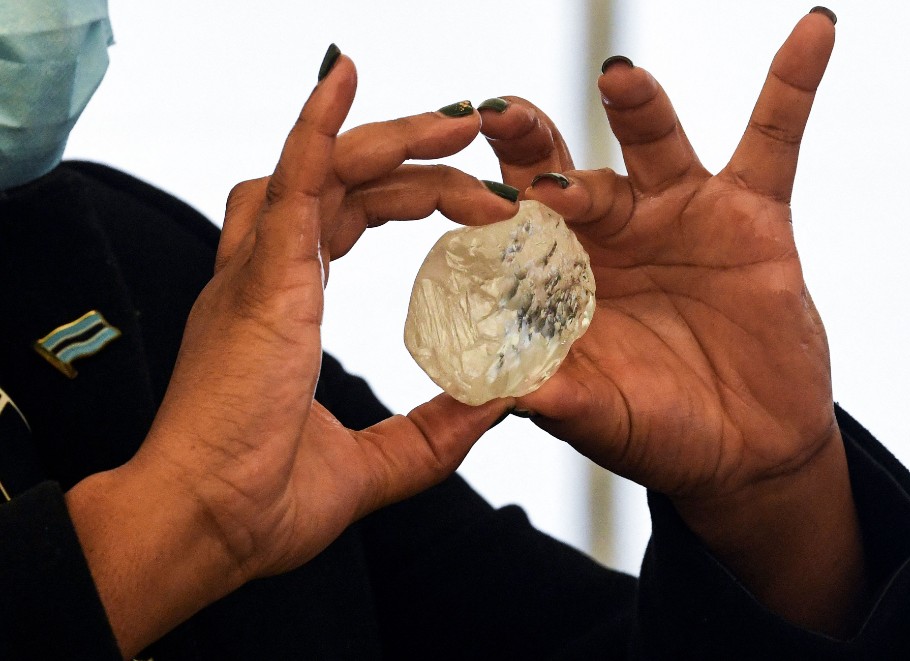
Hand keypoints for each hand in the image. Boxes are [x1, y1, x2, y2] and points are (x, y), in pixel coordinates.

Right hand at [67, 53, 514, 655]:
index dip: (407, 196)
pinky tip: (344, 78)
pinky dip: (316, 130)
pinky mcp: (259, 283)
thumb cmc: (260, 503)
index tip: (471, 200)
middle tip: (475, 135)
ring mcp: (257, 273)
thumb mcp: (373, 465)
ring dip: (390, 136)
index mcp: (283, 307)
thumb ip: (432, 432)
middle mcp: (264, 276)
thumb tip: (495, 404)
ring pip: (323, 170)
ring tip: (460, 121)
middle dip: (414, 154)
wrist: (203, 531)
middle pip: (343, 182)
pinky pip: (291, 184)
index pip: (347, 219)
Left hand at [482, 11, 864, 633]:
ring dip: (637, 107)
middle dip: (532, 143)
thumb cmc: (657, 432)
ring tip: (618, 79)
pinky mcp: (752, 214)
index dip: (485, 212)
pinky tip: (812, 32)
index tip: (455, 195)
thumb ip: (558, 398)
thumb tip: (498, 391)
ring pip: (653, 144)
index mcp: (561, 276)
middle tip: (500, 117)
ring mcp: (680, 214)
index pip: (513, 234)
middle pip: (564, 170)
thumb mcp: (603, 417)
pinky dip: (793, 88)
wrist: (745, 449)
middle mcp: (613, 232)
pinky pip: (775, 140)